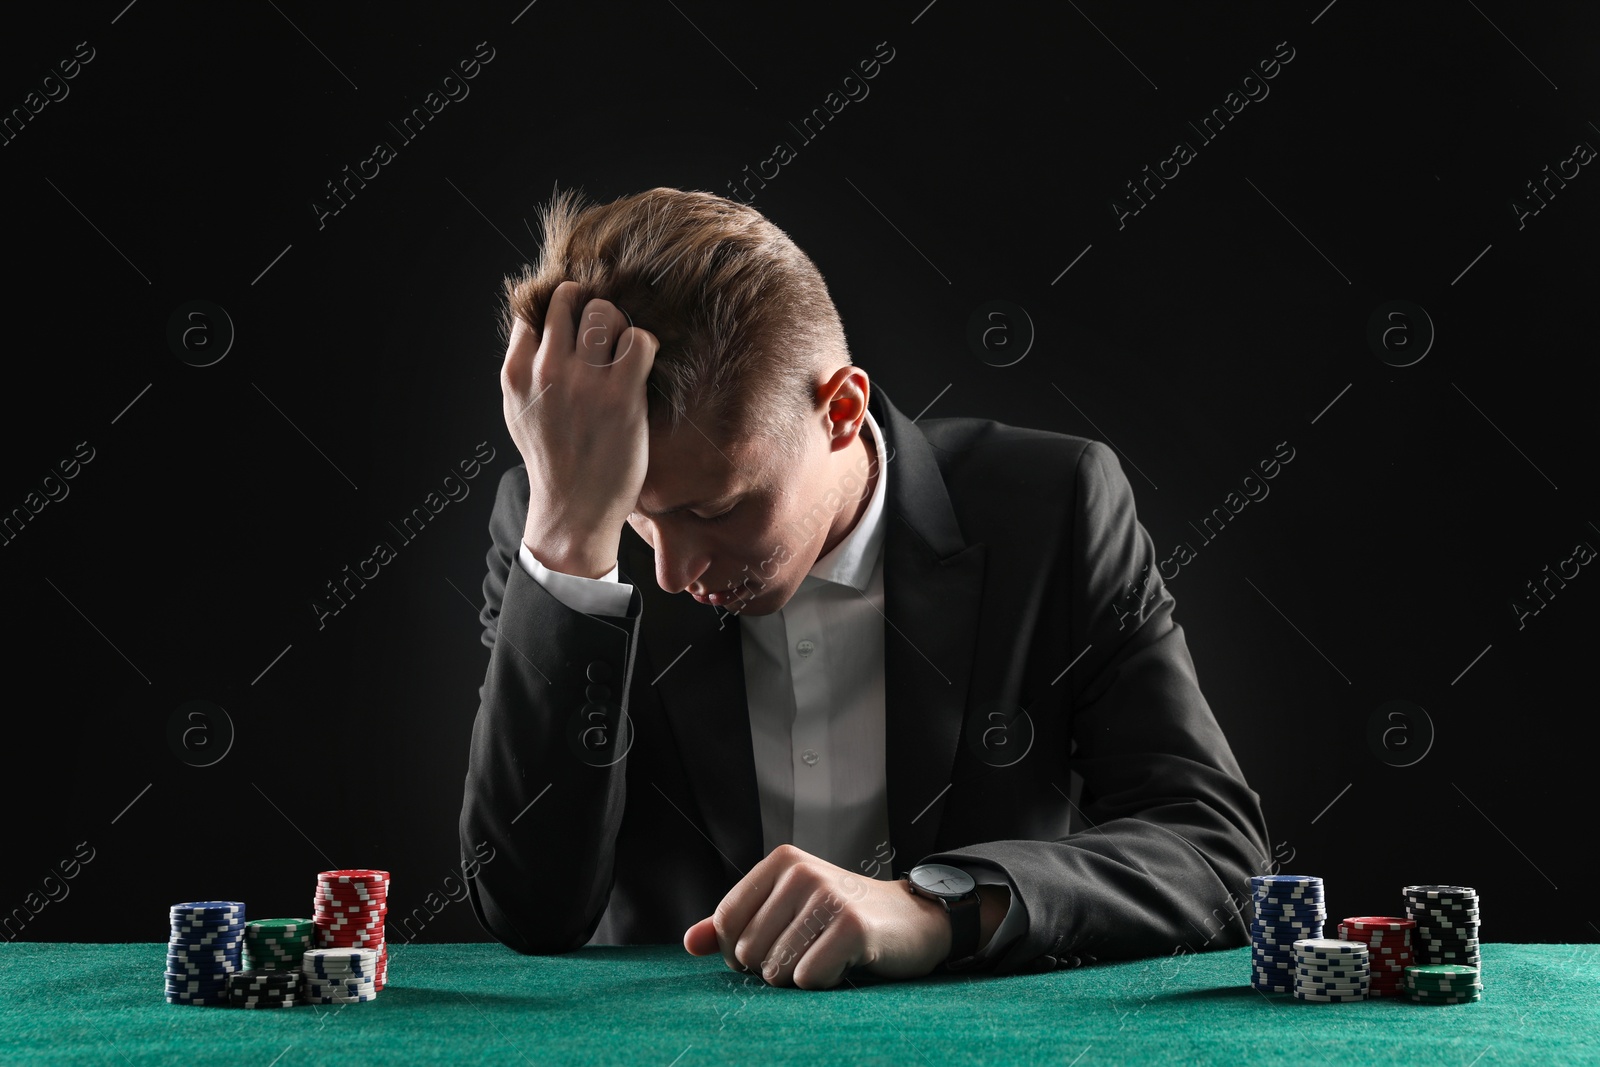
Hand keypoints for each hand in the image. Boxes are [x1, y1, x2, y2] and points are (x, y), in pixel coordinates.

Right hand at [501, 281, 658, 576]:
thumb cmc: (552, 460)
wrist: (575, 507)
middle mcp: (547, 370)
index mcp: (517, 372)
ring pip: (605, 312)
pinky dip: (644, 345)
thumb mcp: (518, 411)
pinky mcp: (622, 395)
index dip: (556, 314)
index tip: (571, 330)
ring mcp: (585, 381)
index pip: (533, 312)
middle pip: (569, 300)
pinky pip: (639, 340)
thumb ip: (524, 368)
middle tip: (602, 336)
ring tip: (621, 351)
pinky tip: (641, 366)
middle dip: (589, 311)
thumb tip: (537, 327)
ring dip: (618, 325)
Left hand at [682, 844, 951, 989]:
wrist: (911, 921)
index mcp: (781, 861)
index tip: (766, 951)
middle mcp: (802, 871)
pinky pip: (808, 978)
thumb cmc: (842, 918)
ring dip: (798, 977)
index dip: (737, 951)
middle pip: (749, 950)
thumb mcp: (787, 910)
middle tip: (807, 951)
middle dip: (772, 966)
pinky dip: (823, 983)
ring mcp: (828, 896)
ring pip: (776, 969)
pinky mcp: (852, 926)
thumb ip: (736, 924)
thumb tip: (690, 942)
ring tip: (826, 955)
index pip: (726, 920)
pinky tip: (845, 963)